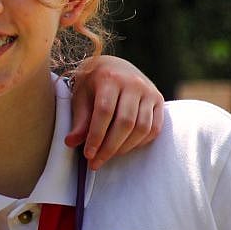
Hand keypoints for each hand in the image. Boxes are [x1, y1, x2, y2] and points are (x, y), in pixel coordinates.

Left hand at [66, 55, 163, 169]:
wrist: (114, 66)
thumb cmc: (92, 84)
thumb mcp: (81, 97)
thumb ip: (79, 120)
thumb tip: (70, 143)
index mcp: (110, 78)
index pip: (104, 112)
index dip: (96, 136)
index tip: (88, 155)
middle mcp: (133, 83)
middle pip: (125, 122)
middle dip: (109, 147)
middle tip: (95, 163)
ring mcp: (149, 91)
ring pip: (142, 127)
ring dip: (125, 147)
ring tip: (108, 156)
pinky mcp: (159, 100)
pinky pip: (154, 128)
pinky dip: (140, 142)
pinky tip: (124, 148)